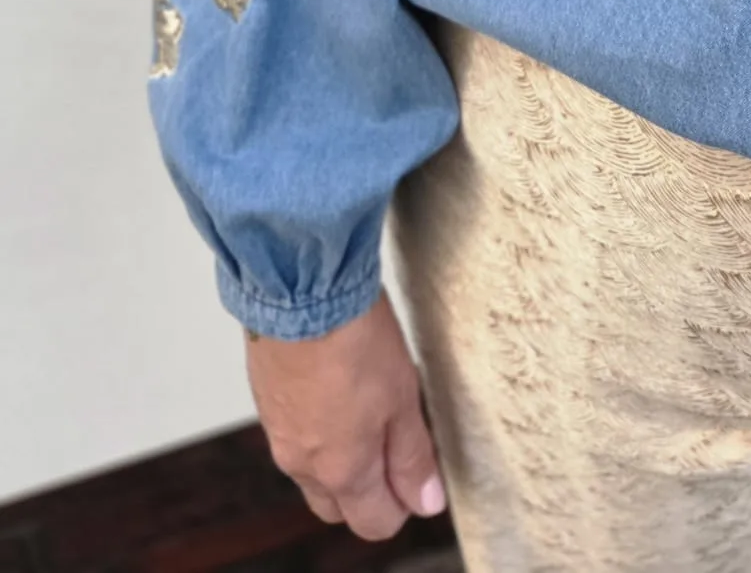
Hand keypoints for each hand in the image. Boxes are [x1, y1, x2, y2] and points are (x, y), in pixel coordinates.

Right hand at [245, 288, 446, 539]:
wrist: (300, 286)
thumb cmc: (353, 337)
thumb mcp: (402, 398)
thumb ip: (412, 456)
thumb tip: (425, 502)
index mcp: (340, 470)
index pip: (373, 523)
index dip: (403, 504)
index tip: (419, 474)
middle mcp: (302, 462)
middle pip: (338, 506)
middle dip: (368, 492)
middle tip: (396, 444)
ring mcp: (278, 432)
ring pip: (313, 470)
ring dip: (341, 457)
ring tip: (368, 407)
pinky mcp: (266, 399)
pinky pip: (293, 434)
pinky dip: (316, 427)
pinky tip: (337, 386)